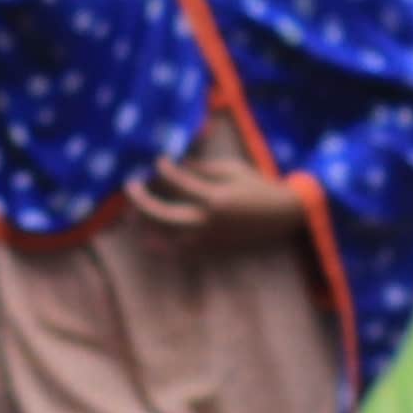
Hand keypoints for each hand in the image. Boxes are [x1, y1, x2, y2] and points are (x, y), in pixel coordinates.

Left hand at [119, 149, 317, 249]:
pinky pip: (179, 250)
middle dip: (140, 200)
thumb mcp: (232, 169)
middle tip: (129, 185)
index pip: (178, 183)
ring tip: (131, 212)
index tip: (158, 161)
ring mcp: (208, 239)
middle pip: (161, 214)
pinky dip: (162, 244)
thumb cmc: (257, 187)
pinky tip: (149, 236)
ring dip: (145, 224)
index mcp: (214, 198)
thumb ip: (202, 169)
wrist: (283, 216)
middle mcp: (207, 222)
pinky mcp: (211, 250)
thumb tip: (175, 165)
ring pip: (165, 237)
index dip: (164, 169)